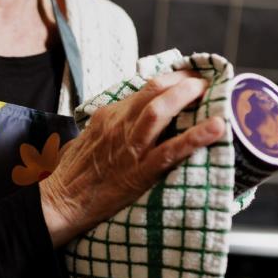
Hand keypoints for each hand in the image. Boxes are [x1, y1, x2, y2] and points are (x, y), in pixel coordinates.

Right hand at [39, 70, 224, 246]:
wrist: (60, 201)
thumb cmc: (71, 174)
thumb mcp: (86, 139)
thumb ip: (107, 128)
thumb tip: (124, 124)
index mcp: (108, 115)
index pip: (144, 88)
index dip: (171, 79)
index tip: (188, 77)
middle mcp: (119, 124)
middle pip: (154, 90)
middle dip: (183, 80)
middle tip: (204, 80)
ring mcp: (129, 146)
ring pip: (160, 111)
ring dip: (187, 96)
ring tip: (209, 91)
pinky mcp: (139, 170)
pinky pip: (171, 150)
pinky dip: (196, 137)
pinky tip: (217, 128)